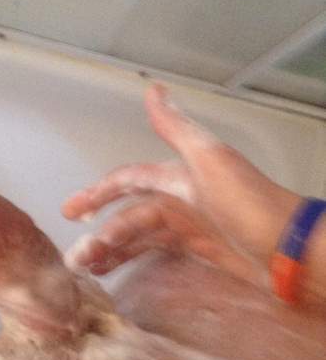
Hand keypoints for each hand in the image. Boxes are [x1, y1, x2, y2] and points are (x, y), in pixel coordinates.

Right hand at [62, 84, 300, 277]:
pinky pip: (154, 253)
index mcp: (177, 177)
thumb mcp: (209, 160)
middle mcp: (178, 199)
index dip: (98, 192)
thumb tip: (153, 88)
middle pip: (128, 214)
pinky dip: (132, 260)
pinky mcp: (196, 251)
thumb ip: (177, 129)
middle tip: (74, 257)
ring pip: (137, 236)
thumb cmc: (247, 204)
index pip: (128, 181)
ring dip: (110, 249)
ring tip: (86, 268)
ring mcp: (186, 227)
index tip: (69, 211)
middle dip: (99, 231)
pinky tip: (113, 271)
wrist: (289, 248)